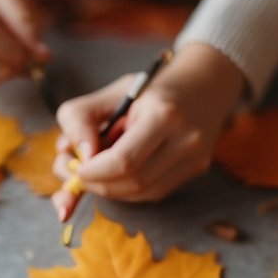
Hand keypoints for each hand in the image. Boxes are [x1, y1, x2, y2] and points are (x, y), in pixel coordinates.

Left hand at [53, 43, 244, 201]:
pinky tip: (118, 175)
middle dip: (98, 184)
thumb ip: (80, 118)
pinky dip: (129, 189)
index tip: (75, 168)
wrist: (203, 84)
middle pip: (133, 182)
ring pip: (143, 193)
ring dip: (111, 190)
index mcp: (164, 114)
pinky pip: (154, 192)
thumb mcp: (109, 93)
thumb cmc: (150, 89)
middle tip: (77, 175)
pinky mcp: (197, 169)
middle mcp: (186, 139)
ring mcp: (195, 157)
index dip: (93, 173)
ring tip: (94, 173)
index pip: (123, 161)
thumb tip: (74, 154)